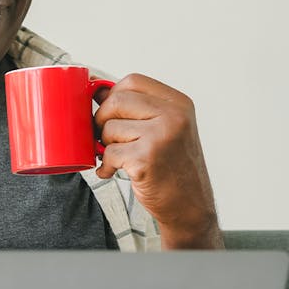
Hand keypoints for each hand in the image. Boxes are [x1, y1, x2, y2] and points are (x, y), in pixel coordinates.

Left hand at [94, 73, 221, 248]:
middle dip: (102, 119)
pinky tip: (114, 171)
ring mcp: (160, 137)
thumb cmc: (174, 168)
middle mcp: (173, 117)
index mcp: (179, 104)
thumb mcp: (166, 130)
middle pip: (116, 100)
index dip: (114, 94)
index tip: (110, 112)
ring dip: (106, 145)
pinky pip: (109, 154)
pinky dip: (106, 165)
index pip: (133, 81)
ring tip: (120, 158)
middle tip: (105, 137)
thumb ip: (138, 109)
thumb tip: (99, 92)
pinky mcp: (146, 159)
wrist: (190, 206)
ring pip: (109, 128)